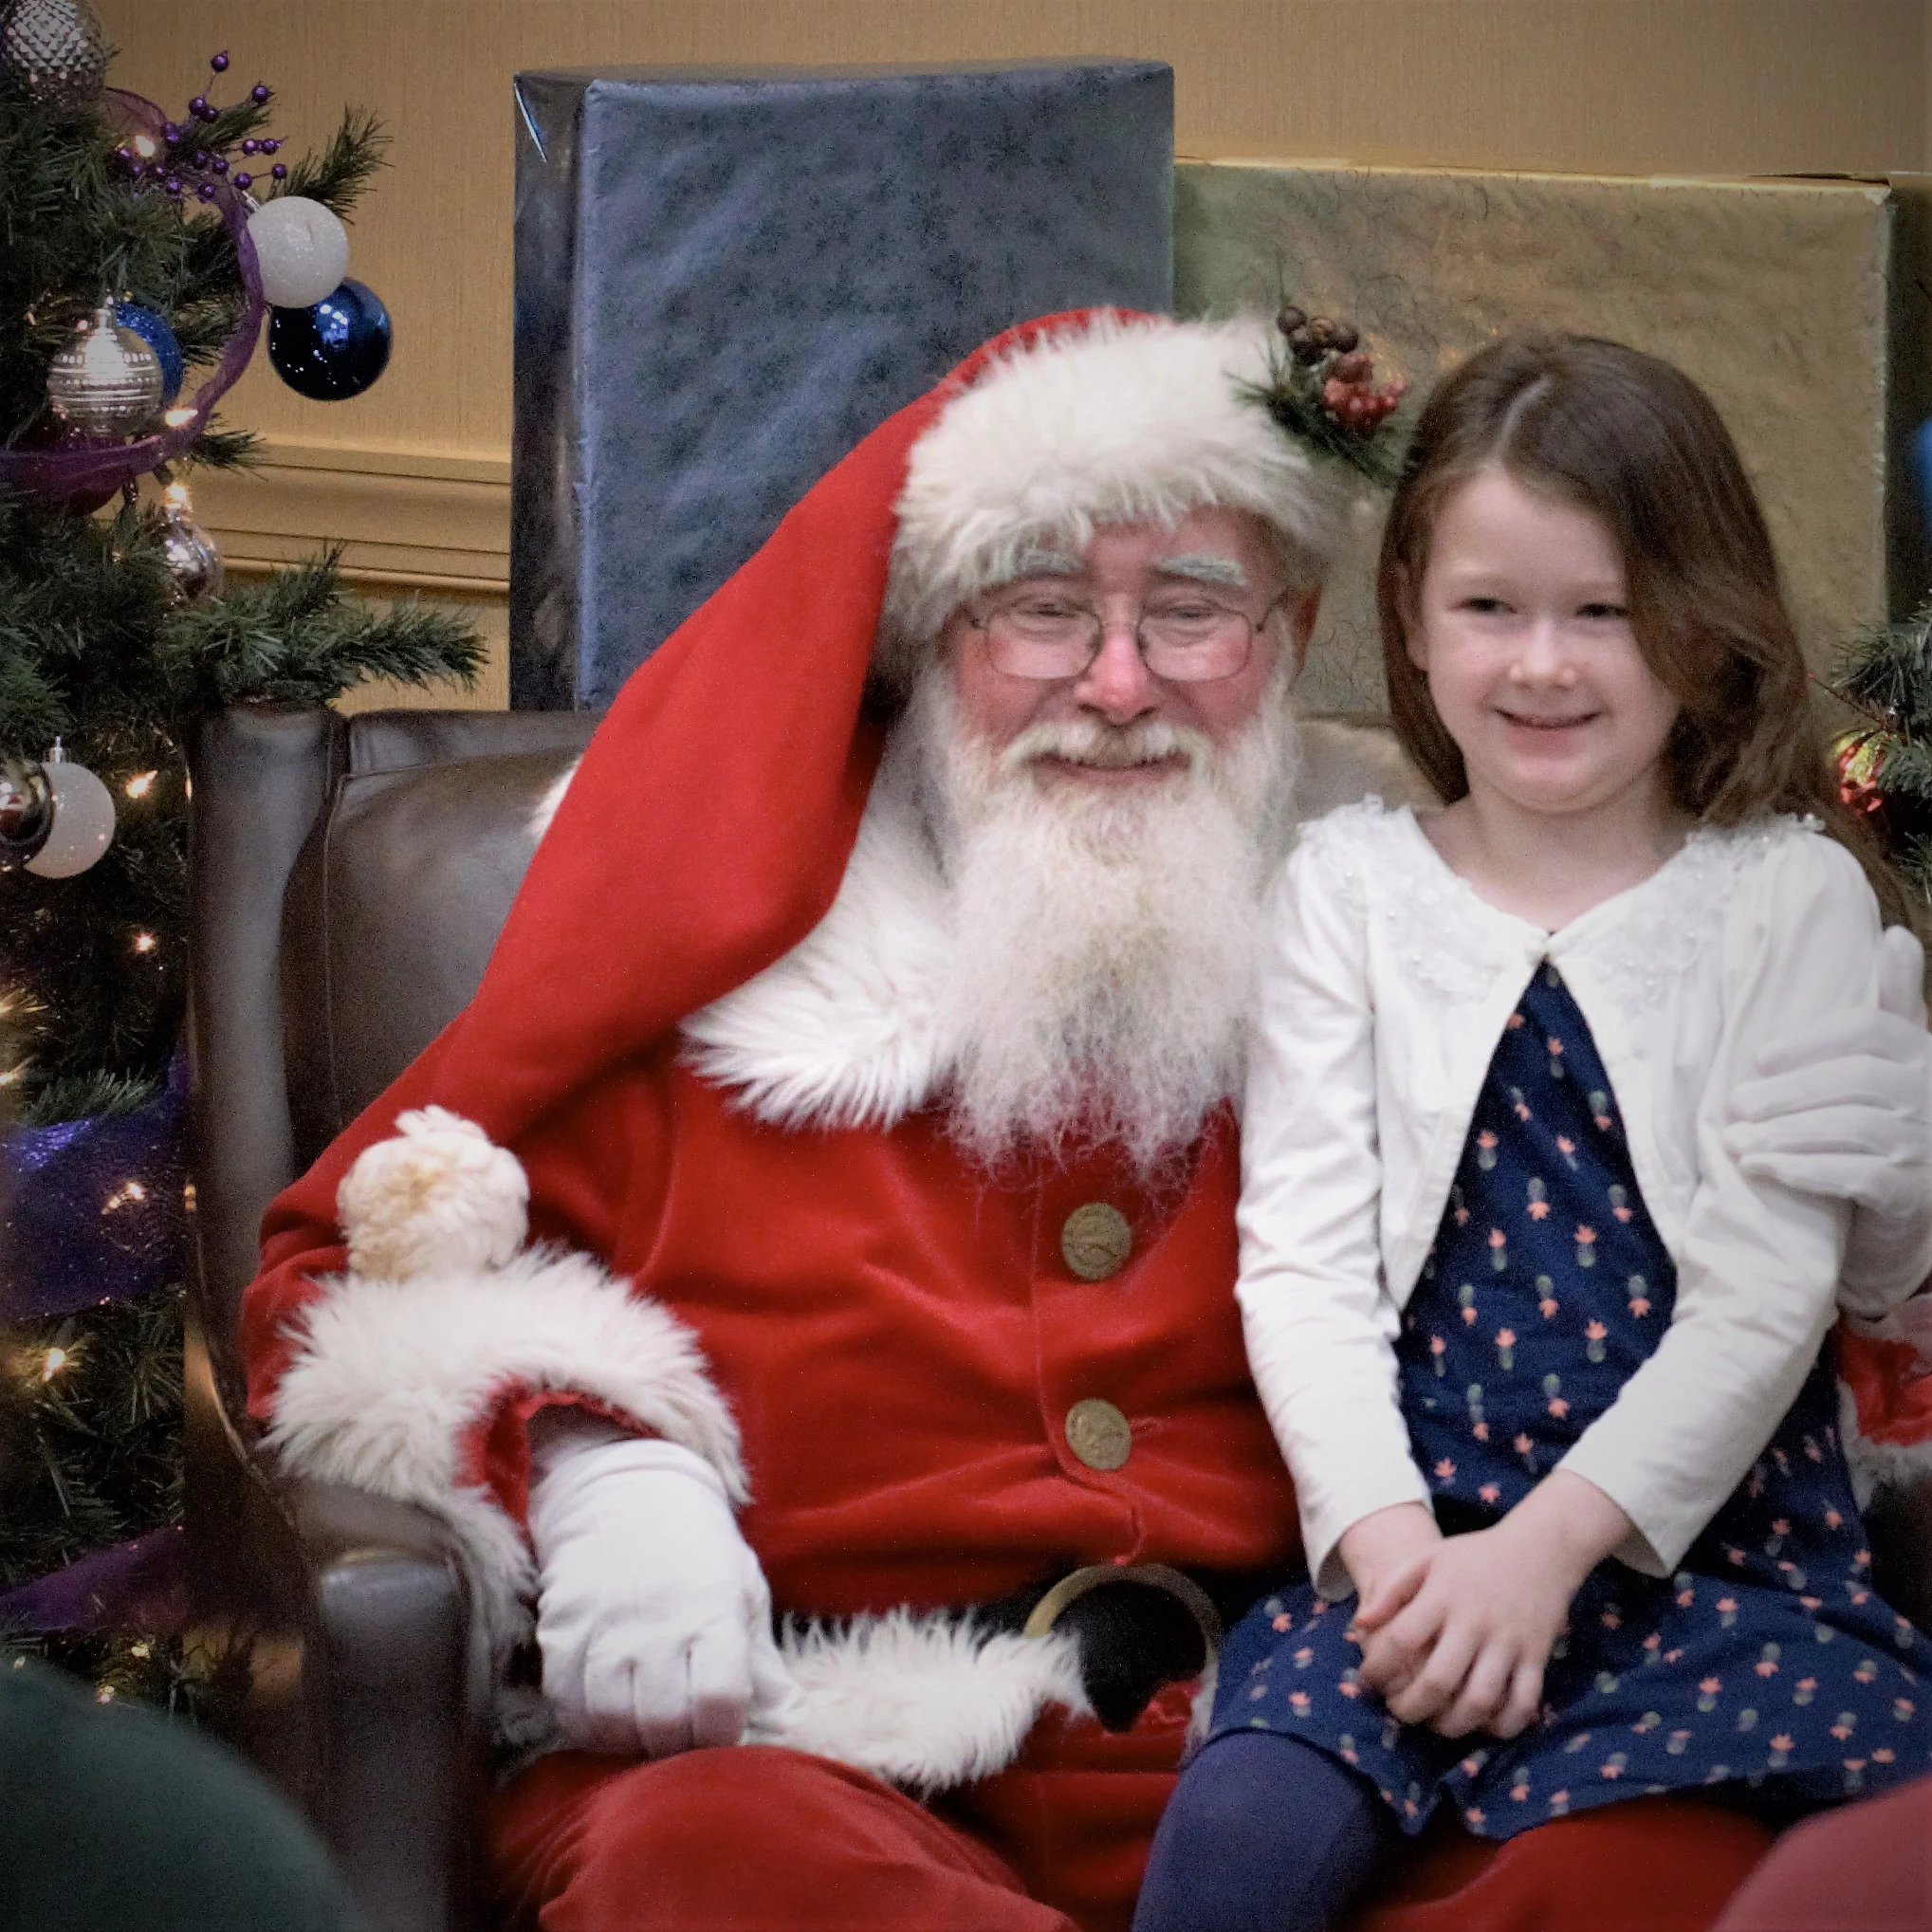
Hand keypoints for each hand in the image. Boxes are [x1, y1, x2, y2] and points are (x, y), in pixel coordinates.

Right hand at [529, 1422, 797, 1757]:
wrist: (626, 1492)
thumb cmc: (697, 1549)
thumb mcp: (743, 1590)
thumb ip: (761, 1661)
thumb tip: (789, 1722)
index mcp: (712, 1609)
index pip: (719, 1700)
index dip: (723, 1733)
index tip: (722, 1730)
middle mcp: (657, 1621)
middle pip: (664, 1722)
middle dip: (678, 1749)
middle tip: (683, 1739)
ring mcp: (604, 1627)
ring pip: (612, 1721)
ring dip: (630, 1742)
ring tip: (645, 1732)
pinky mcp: (561, 1629)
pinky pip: (567, 1703)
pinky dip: (586, 1726)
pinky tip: (606, 1720)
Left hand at [1351, 1472, 1629, 1739]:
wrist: (1541, 1547)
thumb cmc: (1475, 1556)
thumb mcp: (1428, 1558)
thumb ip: (1391, 1589)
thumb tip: (1361, 1624)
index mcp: (1442, 1596)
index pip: (1400, 1639)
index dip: (1377, 1668)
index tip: (1368, 1681)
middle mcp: (1474, 1623)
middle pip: (1438, 1681)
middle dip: (1410, 1708)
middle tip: (1397, 1711)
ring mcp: (1508, 1643)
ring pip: (1479, 1702)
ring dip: (1452, 1725)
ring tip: (1434, 1723)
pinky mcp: (1537, 1658)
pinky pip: (1522, 1704)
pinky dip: (1503, 1725)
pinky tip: (1482, 1724)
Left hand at [1726, 925, 1930, 1237]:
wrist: (1926, 1193)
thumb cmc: (1901, 1116)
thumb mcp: (1901, 1057)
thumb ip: (1895, 1002)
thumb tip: (1895, 935)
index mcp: (1922, 1053)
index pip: (1870, 1031)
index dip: (1810, 1041)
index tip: (1759, 1056)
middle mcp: (1929, 1094)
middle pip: (1853, 1080)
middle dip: (1786, 1092)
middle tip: (1735, 1103)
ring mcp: (1924, 1144)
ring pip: (1848, 1128)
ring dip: (1783, 1133)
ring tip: (1735, 1139)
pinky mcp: (1910, 1190)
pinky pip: (1852, 1175)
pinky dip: (1800, 1171)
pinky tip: (1762, 1167)